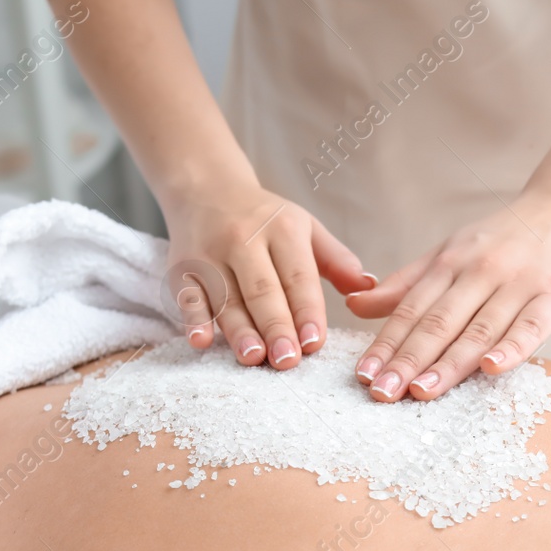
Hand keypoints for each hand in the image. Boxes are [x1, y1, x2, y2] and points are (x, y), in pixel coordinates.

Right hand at [161, 182, 372, 368]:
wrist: (207, 190)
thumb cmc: (266, 220)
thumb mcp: (306, 229)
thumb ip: (337, 260)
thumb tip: (369, 287)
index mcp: (283, 230)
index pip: (298, 276)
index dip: (306, 310)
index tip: (314, 343)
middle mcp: (244, 239)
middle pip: (261, 289)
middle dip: (275, 326)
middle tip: (287, 360)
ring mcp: (209, 254)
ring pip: (226, 298)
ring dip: (239, 330)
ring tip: (254, 358)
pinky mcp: (181, 268)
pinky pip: (187, 296)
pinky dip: (193, 319)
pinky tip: (201, 341)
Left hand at [344, 188, 550, 400]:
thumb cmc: (507, 236)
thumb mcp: (451, 250)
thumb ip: (408, 283)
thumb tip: (355, 303)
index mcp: (450, 262)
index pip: (411, 310)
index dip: (386, 343)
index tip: (363, 374)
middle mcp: (480, 271)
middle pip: (438, 322)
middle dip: (407, 360)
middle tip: (381, 392)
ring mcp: (519, 283)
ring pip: (479, 329)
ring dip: (449, 363)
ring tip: (421, 391)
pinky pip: (531, 325)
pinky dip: (512, 347)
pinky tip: (491, 369)